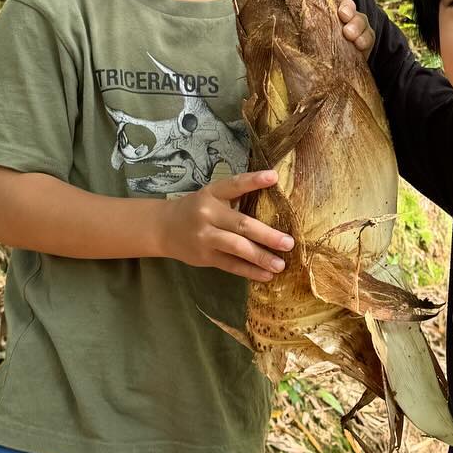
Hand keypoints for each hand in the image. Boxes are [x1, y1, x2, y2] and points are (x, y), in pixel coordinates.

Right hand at [156, 169, 292, 280]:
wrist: (163, 228)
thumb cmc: (196, 209)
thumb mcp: (211, 196)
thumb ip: (235, 198)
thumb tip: (274, 205)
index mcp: (212, 193)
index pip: (235, 184)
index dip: (254, 180)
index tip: (274, 177)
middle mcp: (208, 214)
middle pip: (242, 224)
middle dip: (267, 235)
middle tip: (289, 243)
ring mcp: (206, 237)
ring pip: (237, 248)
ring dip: (261, 257)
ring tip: (280, 264)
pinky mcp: (205, 256)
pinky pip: (231, 265)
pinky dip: (250, 271)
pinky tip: (266, 275)